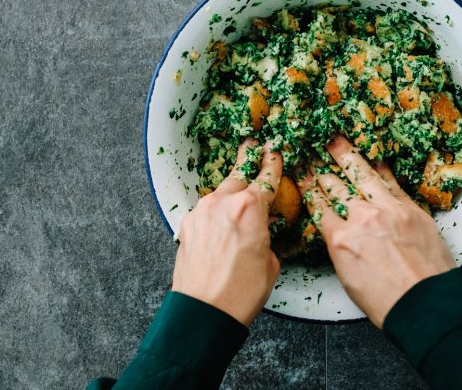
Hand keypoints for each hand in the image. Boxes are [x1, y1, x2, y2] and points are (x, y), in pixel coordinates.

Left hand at [172, 139, 280, 326]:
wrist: (204, 312)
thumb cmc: (240, 292)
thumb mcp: (270, 261)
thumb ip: (265, 234)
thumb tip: (260, 230)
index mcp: (249, 207)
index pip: (265, 176)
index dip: (272, 162)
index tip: (274, 151)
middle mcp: (222, 203)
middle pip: (239, 174)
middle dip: (248, 163)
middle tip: (254, 148)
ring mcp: (200, 213)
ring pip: (220, 193)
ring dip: (230, 194)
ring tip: (238, 202)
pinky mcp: (186, 226)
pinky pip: (205, 212)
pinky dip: (215, 214)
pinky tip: (221, 228)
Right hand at [297, 136, 455, 327]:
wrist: (426, 305)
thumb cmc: (388, 303)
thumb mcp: (348, 278)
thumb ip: (341, 249)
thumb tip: (340, 233)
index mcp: (341, 239)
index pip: (319, 206)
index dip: (308, 188)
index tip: (302, 175)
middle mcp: (362, 219)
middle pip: (336, 186)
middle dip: (322, 168)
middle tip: (312, 152)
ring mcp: (389, 210)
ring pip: (363, 175)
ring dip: (347, 155)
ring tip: (336, 141)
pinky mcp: (412, 209)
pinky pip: (392, 183)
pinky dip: (381, 169)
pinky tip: (374, 159)